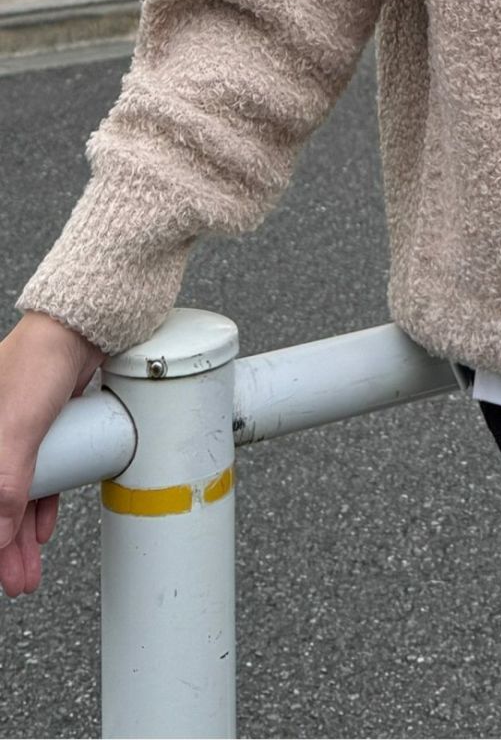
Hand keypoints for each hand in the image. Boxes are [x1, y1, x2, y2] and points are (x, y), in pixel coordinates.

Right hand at [0, 311, 105, 596]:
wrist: (80, 330)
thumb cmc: (35, 366)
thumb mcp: (15, 434)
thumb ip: (7, 487)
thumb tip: (0, 536)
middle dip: (2, 549)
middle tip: (17, 584)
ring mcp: (14, 435)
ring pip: (16, 497)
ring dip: (21, 537)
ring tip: (28, 572)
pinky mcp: (42, 429)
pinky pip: (38, 478)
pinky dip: (40, 506)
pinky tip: (41, 531)